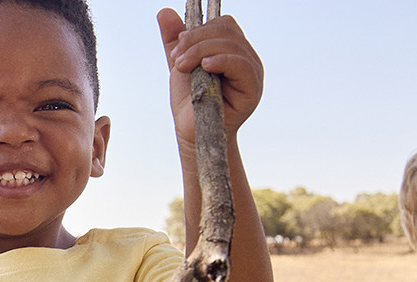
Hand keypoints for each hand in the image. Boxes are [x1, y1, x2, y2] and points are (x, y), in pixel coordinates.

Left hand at [157, 8, 262, 148]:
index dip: (199, 30)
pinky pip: (241, 64)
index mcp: (233, 52)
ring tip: (184, 67)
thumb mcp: (181, 66)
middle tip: (177, 59)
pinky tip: (206, 67)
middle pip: (226, 30)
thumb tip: (164, 12)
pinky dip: (222, 60)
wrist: (193, 135)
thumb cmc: (190, 104)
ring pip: (231, 44)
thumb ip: (176, 42)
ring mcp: (253, 73)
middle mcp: (247, 60)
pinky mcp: (253, 89)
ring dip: (202, 51)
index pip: (223, 25)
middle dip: (196, 40)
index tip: (177, 49)